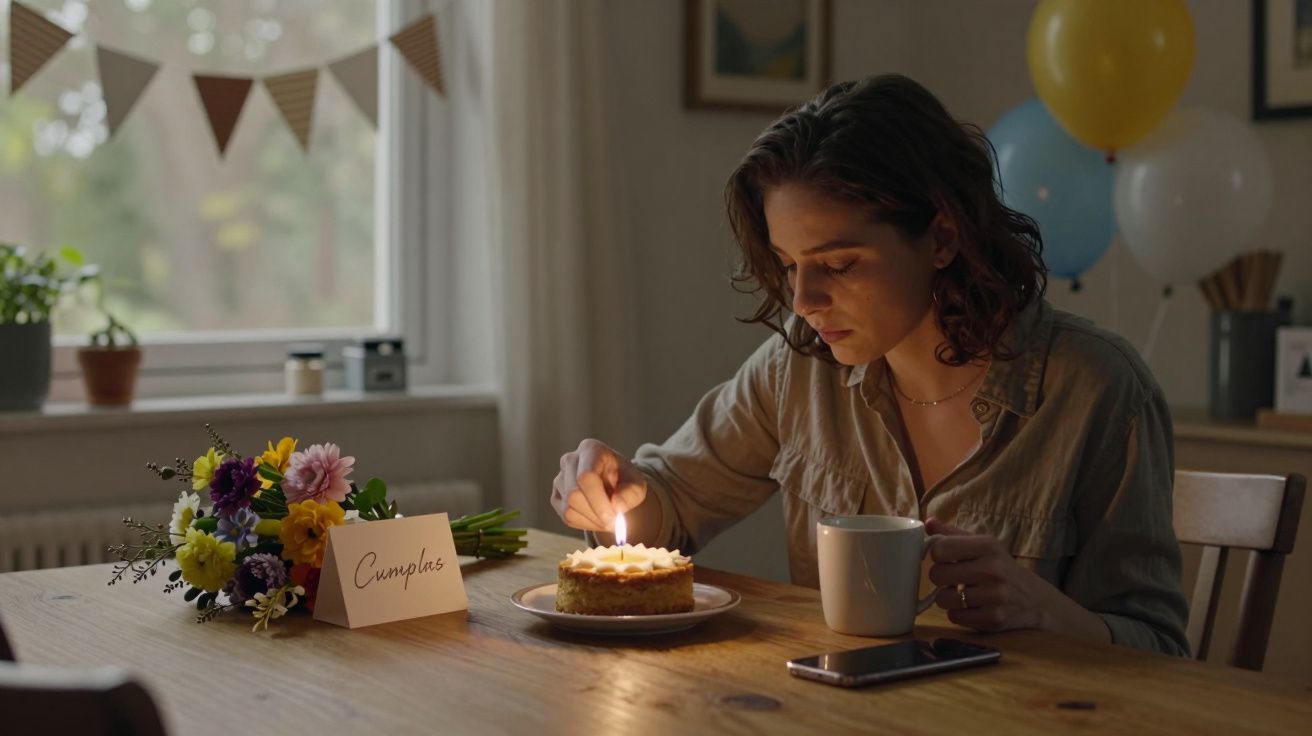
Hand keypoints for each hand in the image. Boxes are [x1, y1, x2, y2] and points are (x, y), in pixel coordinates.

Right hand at [550, 439, 646, 532]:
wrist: (614, 485)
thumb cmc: (625, 481)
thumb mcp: (637, 484)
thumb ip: (632, 493)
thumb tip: (616, 506)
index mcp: (590, 449)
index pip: (586, 476)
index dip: (599, 501)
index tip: (614, 516)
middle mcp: (570, 460)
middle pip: (574, 494)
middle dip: (596, 513)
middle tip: (614, 521)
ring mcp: (560, 478)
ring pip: (569, 508)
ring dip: (592, 521)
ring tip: (607, 518)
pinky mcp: (556, 496)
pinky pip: (566, 517)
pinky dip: (584, 523)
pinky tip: (596, 518)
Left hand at [925, 517, 1046, 632]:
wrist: (1036, 600)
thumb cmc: (1001, 567)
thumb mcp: (983, 545)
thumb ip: (953, 534)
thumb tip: (928, 523)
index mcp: (988, 545)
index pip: (940, 549)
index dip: (937, 555)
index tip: (945, 559)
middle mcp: (993, 569)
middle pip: (937, 575)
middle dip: (940, 578)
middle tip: (953, 579)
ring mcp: (995, 595)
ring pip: (943, 599)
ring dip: (948, 598)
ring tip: (963, 594)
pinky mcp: (994, 619)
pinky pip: (955, 617)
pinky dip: (958, 613)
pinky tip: (972, 607)